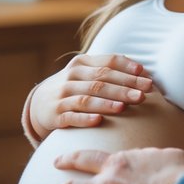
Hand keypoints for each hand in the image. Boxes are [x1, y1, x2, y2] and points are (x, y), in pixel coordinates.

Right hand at [28, 53, 153, 139]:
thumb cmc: (74, 86)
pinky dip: (85, 118)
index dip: (126, 67)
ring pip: (87, 98)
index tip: (144, 74)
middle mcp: (72, 77)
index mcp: (82, 63)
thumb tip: (142, 71)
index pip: (107, 62)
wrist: (40, 103)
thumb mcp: (86, 72)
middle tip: (143, 94)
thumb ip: (110, 69)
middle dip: (123, 87)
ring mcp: (62, 96)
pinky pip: (71, 117)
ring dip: (106, 103)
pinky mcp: (55, 115)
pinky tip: (98, 121)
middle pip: (101, 81)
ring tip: (124, 107)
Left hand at [43, 148, 183, 183]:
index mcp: (120, 161)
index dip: (74, 157)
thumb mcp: (165, 155)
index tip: (65, 158)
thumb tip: (151, 158)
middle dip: (61, 171)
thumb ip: (150, 157)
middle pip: (75, 174)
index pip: (90, 157)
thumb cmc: (179, 175)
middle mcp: (107, 177)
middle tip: (52, 170)